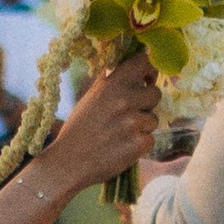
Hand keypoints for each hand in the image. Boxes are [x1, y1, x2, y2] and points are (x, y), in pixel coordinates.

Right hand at [50, 51, 159, 192]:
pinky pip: (150, 139)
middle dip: (146, 104)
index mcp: (112, 84)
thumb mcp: (90, 97)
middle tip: (128, 115)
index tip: (146, 80)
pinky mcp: (139, 144)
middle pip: (155, 93)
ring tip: (121, 134)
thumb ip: (110, 82)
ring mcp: (133, 122)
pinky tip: (122, 147)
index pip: (145, 61)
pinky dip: (140, 145)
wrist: (68, 162)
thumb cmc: (79, 129)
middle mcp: (124, 99)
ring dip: (142, 127)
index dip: (150, 70)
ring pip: (154, 119)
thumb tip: (128, 65)